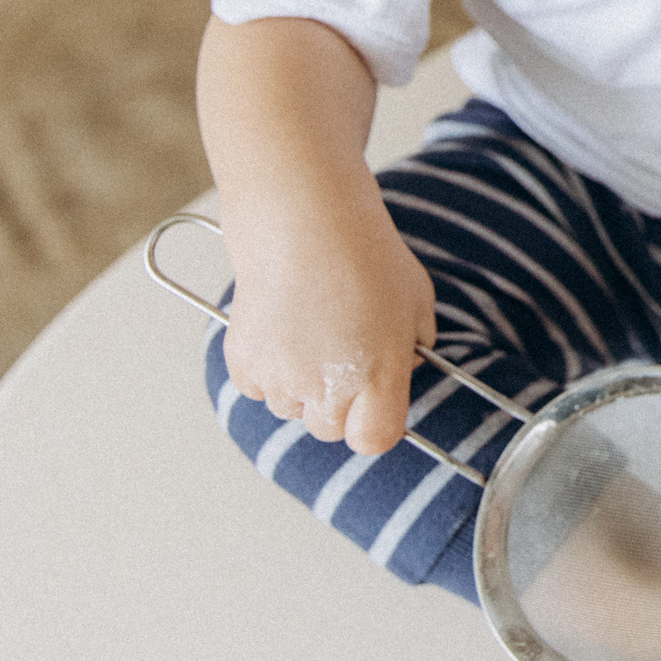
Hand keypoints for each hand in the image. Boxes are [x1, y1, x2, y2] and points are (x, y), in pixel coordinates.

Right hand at [220, 188, 435, 455]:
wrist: (305, 221)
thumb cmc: (366, 256)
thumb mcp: (416, 300)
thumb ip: (414, 345)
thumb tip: (406, 367)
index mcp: (378, 378)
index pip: (374, 440)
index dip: (377, 424)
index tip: (378, 402)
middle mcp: (329, 389)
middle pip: (330, 429)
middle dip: (339, 404)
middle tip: (345, 357)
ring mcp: (281, 379)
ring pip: (291, 407)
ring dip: (302, 384)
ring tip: (313, 329)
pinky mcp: (243, 364)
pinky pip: (258, 387)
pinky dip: (268, 369)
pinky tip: (283, 328)